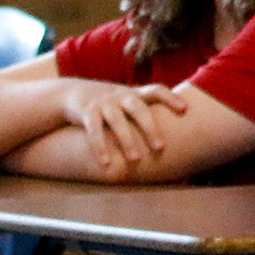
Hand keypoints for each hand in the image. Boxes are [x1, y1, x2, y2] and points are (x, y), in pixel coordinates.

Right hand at [63, 80, 189, 179]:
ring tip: (136, 160)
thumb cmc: (108, 103)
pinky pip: (93, 131)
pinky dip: (100, 147)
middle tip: (160, 148)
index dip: (171, 98)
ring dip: (127, 141)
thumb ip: (146, 110)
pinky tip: (106, 163)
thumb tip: (177, 131)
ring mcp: (102, 103)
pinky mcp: (86, 112)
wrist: (69, 93)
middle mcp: (120, 95)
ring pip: (117, 122)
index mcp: (133, 93)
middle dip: (150, 128)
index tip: (185, 109)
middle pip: (138, 109)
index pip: (156, 90)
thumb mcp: (126, 100)